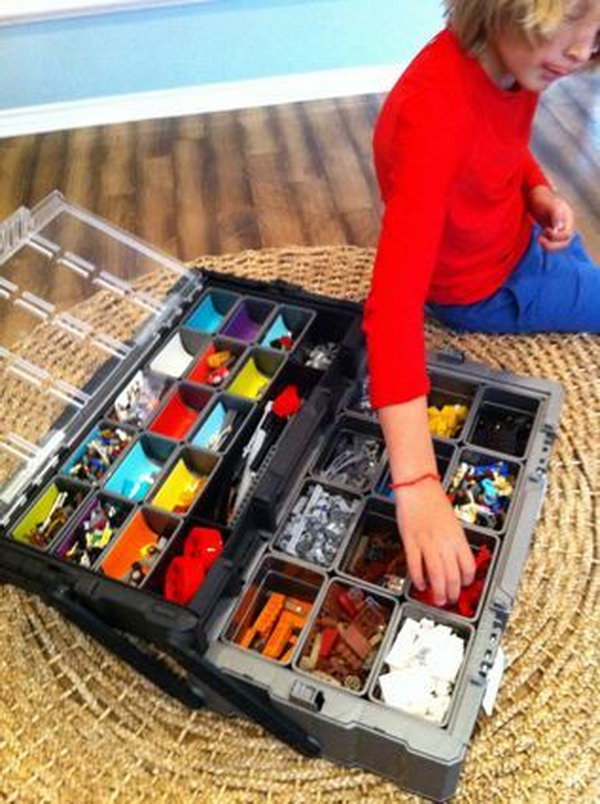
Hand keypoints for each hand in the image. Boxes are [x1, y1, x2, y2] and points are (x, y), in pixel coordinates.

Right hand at [394, 478, 474, 605]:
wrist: (418, 487)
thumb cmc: (433, 501)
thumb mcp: (451, 522)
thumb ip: (453, 541)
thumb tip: (454, 559)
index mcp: (457, 537)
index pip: (468, 566)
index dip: (467, 581)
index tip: (463, 586)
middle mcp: (444, 542)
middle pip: (453, 575)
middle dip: (452, 592)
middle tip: (450, 600)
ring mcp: (427, 543)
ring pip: (436, 574)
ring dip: (438, 591)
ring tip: (437, 599)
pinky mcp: (411, 541)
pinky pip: (416, 565)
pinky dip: (418, 578)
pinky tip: (420, 584)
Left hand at [528, 185, 574, 251]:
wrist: (535, 196)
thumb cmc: (542, 198)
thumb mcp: (550, 205)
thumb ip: (556, 215)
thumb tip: (559, 228)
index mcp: (568, 219)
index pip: (567, 235)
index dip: (556, 237)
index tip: (544, 230)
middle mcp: (566, 225)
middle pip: (564, 243)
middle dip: (552, 245)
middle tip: (539, 239)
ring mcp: (559, 229)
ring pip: (558, 245)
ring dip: (549, 246)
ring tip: (538, 239)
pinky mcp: (551, 232)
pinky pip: (552, 243)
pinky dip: (546, 244)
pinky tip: (538, 238)